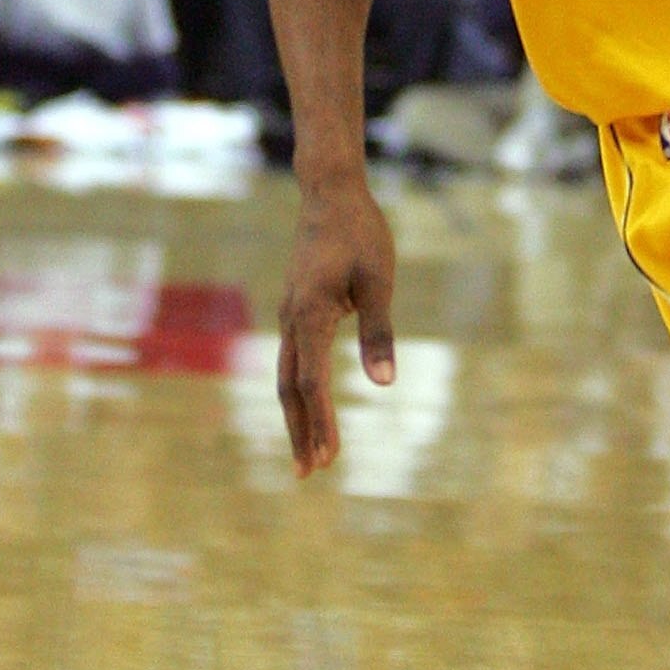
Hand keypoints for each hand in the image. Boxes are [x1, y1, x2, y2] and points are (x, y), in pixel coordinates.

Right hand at [277, 178, 395, 474]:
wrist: (330, 194)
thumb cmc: (361, 233)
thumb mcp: (379, 281)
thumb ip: (379, 333)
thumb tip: (385, 384)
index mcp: (311, 314)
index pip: (312, 382)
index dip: (321, 421)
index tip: (328, 457)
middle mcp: (292, 319)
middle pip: (289, 389)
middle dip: (300, 432)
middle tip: (309, 474)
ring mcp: (289, 315)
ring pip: (285, 376)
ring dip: (296, 416)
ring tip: (307, 454)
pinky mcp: (295, 309)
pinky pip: (291, 359)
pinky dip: (297, 390)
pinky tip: (308, 406)